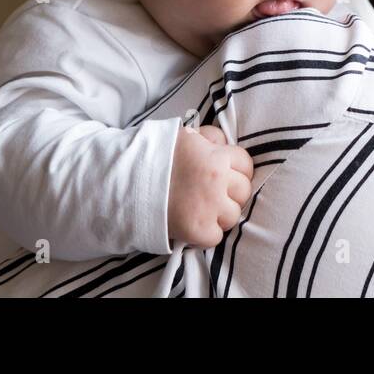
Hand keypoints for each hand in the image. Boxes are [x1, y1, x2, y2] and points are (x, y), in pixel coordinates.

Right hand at [166, 125, 253, 248]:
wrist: (128, 182)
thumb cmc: (156, 155)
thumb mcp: (185, 136)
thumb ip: (210, 137)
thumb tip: (226, 143)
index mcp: (216, 157)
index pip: (246, 165)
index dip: (236, 170)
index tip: (225, 175)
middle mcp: (217, 182)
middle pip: (244, 192)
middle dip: (230, 193)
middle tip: (211, 194)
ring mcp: (209, 208)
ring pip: (233, 216)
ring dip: (220, 214)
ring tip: (200, 209)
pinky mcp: (199, 231)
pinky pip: (216, 237)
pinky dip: (206, 233)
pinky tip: (192, 222)